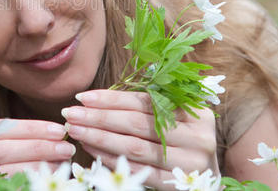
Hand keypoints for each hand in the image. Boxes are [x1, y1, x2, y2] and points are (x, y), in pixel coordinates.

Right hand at [0, 119, 75, 175]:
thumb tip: (43, 144)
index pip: (0, 129)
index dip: (32, 128)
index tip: (58, 130)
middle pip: (1, 145)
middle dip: (38, 144)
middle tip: (66, 147)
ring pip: (0, 166)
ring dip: (35, 164)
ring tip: (59, 163)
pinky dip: (21, 182)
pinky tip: (40, 180)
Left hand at [62, 89, 217, 189]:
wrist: (206, 181)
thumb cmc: (182, 142)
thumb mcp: (174, 119)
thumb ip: (147, 106)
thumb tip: (95, 99)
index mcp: (196, 112)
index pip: (146, 101)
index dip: (112, 98)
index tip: (83, 96)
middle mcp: (197, 135)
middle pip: (138, 123)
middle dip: (100, 117)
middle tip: (71, 113)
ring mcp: (190, 161)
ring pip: (135, 147)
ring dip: (100, 137)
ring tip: (76, 130)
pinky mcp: (178, 183)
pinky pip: (138, 170)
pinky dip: (111, 159)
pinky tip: (91, 151)